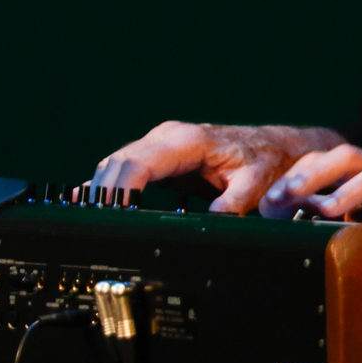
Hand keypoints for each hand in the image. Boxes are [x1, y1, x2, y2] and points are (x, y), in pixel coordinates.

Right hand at [88, 121, 342, 214]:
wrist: (273, 147)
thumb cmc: (265, 161)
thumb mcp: (256, 183)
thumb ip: (235, 202)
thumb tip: (215, 220)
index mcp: (187, 141)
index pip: (138, 164)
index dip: (119, 191)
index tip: (109, 214)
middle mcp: (168, 137)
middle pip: (119, 163)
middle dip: (102, 193)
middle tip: (92, 225)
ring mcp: (161, 144)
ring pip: (117, 164)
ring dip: (101, 189)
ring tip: (87, 219)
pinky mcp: (159, 156)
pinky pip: (126, 168)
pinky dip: (108, 185)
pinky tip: (88, 201)